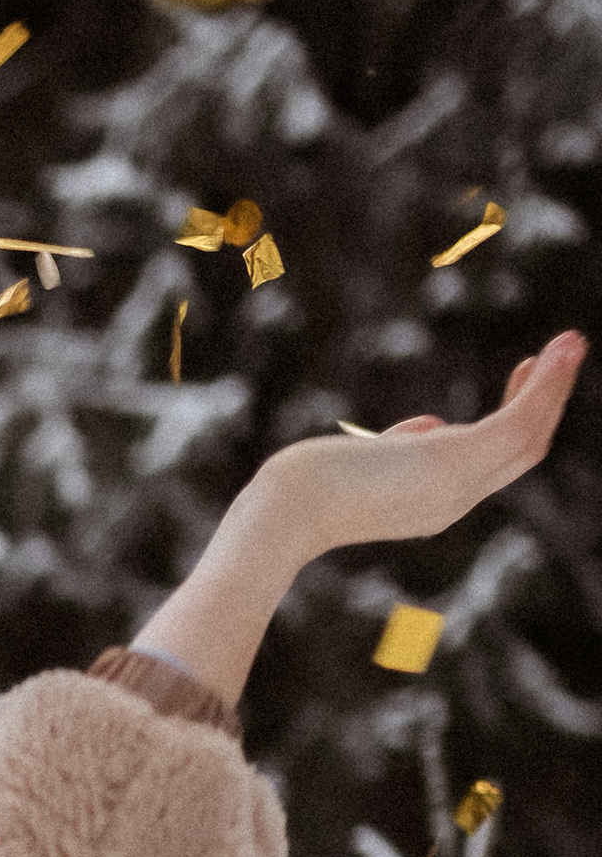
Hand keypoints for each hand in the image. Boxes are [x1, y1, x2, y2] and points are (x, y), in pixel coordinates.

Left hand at [240, 330, 585, 569]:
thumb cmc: (302, 489)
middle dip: (546, 400)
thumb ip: (393, 448)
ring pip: (530, 436)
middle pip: (522, 452)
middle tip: (564, 350)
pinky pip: (518, 421)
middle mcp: (453, 501)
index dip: (514, 419)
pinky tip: (558, 350)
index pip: (490, 462)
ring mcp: (458, 485)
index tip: (521, 374)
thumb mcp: (353, 462)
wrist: (284, 513)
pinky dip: (545, 385)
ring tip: (572, 342)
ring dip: (555, 386)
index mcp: (433, 501)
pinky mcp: (456, 462)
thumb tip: (421, 429)